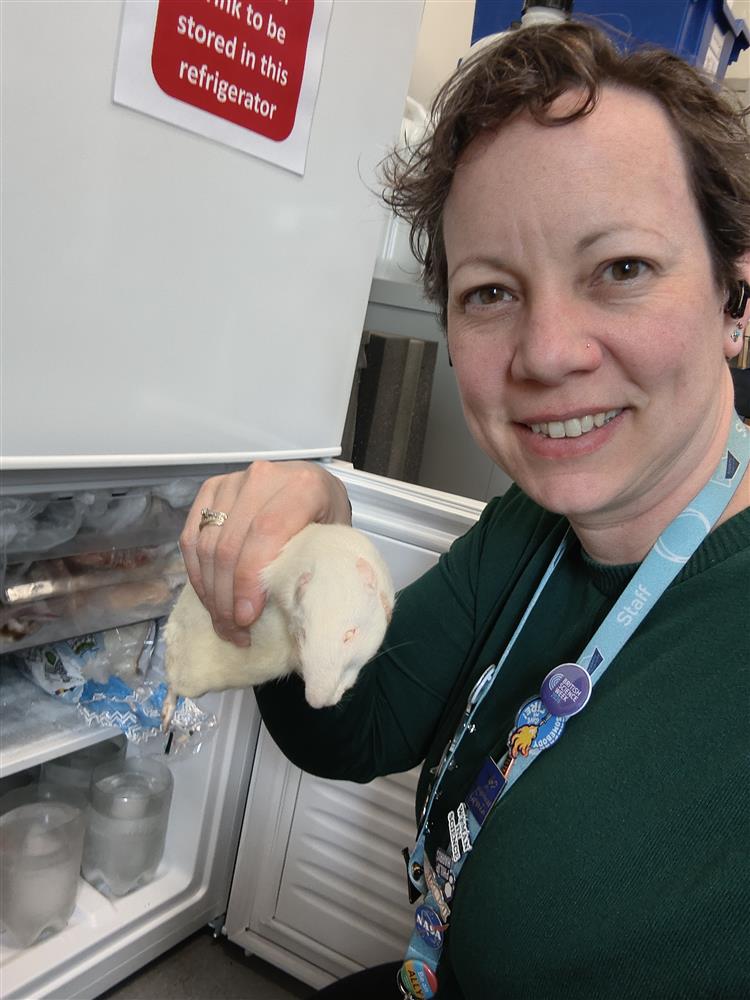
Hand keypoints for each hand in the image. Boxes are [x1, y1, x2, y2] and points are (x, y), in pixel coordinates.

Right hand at [179, 461, 350, 646]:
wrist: (312, 482)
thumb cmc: (327, 514)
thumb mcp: (335, 537)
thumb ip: (316, 564)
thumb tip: (293, 610)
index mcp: (302, 486)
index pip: (265, 532)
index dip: (249, 579)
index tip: (246, 617)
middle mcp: (263, 477)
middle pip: (230, 544)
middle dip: (227, 596)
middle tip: (235, 630)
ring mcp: (233, 481)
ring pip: (206, 544)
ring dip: (210, 591)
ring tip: (224, 622)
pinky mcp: (211, 490)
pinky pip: (191, 538)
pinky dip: (197, 574)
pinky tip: (210, 598)